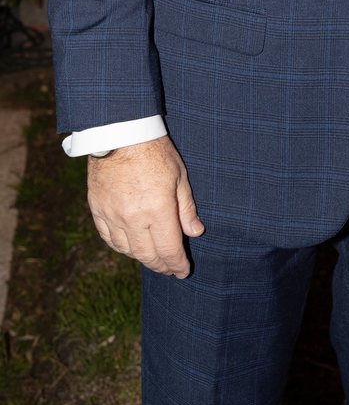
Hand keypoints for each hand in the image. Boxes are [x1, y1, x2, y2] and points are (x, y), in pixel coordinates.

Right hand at [88, 135, 204, 277]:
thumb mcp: (180, 176)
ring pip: (127, 250)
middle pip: (147, 255)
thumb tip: (196, 232)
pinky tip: (130, 247)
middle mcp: (133, 218)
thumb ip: (186, 208)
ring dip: (142, 258)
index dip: (177, 265)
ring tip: (153, 258)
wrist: (120, 133)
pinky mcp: (97, 209)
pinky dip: (121, 246)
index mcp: (157, 210)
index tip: (183, 271)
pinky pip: (109, 238)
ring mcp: (112, 215)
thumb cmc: (155, 151)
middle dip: (161, 266)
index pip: (169, 250)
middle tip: (170, 269)